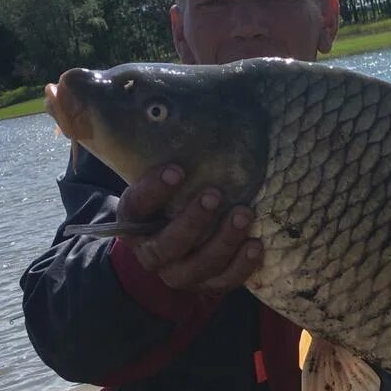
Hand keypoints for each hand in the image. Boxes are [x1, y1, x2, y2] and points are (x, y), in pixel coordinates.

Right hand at [115, 163, 261, 292]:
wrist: (173, 246)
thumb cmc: (172, 201)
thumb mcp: (160, 182)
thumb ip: (162, 158)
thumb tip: (169, 104)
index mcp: (134, 224)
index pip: (135, 209)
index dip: (152, 191)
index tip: (176, 169)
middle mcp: (152, 253)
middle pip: (167, 246)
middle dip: (192, 221)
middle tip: (215, 194)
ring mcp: (179, 274)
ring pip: (198, 267)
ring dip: (223, 241)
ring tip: (245, 214)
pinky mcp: (206, 286)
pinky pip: (223, 283)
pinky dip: (241, 266)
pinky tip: (256, 245)